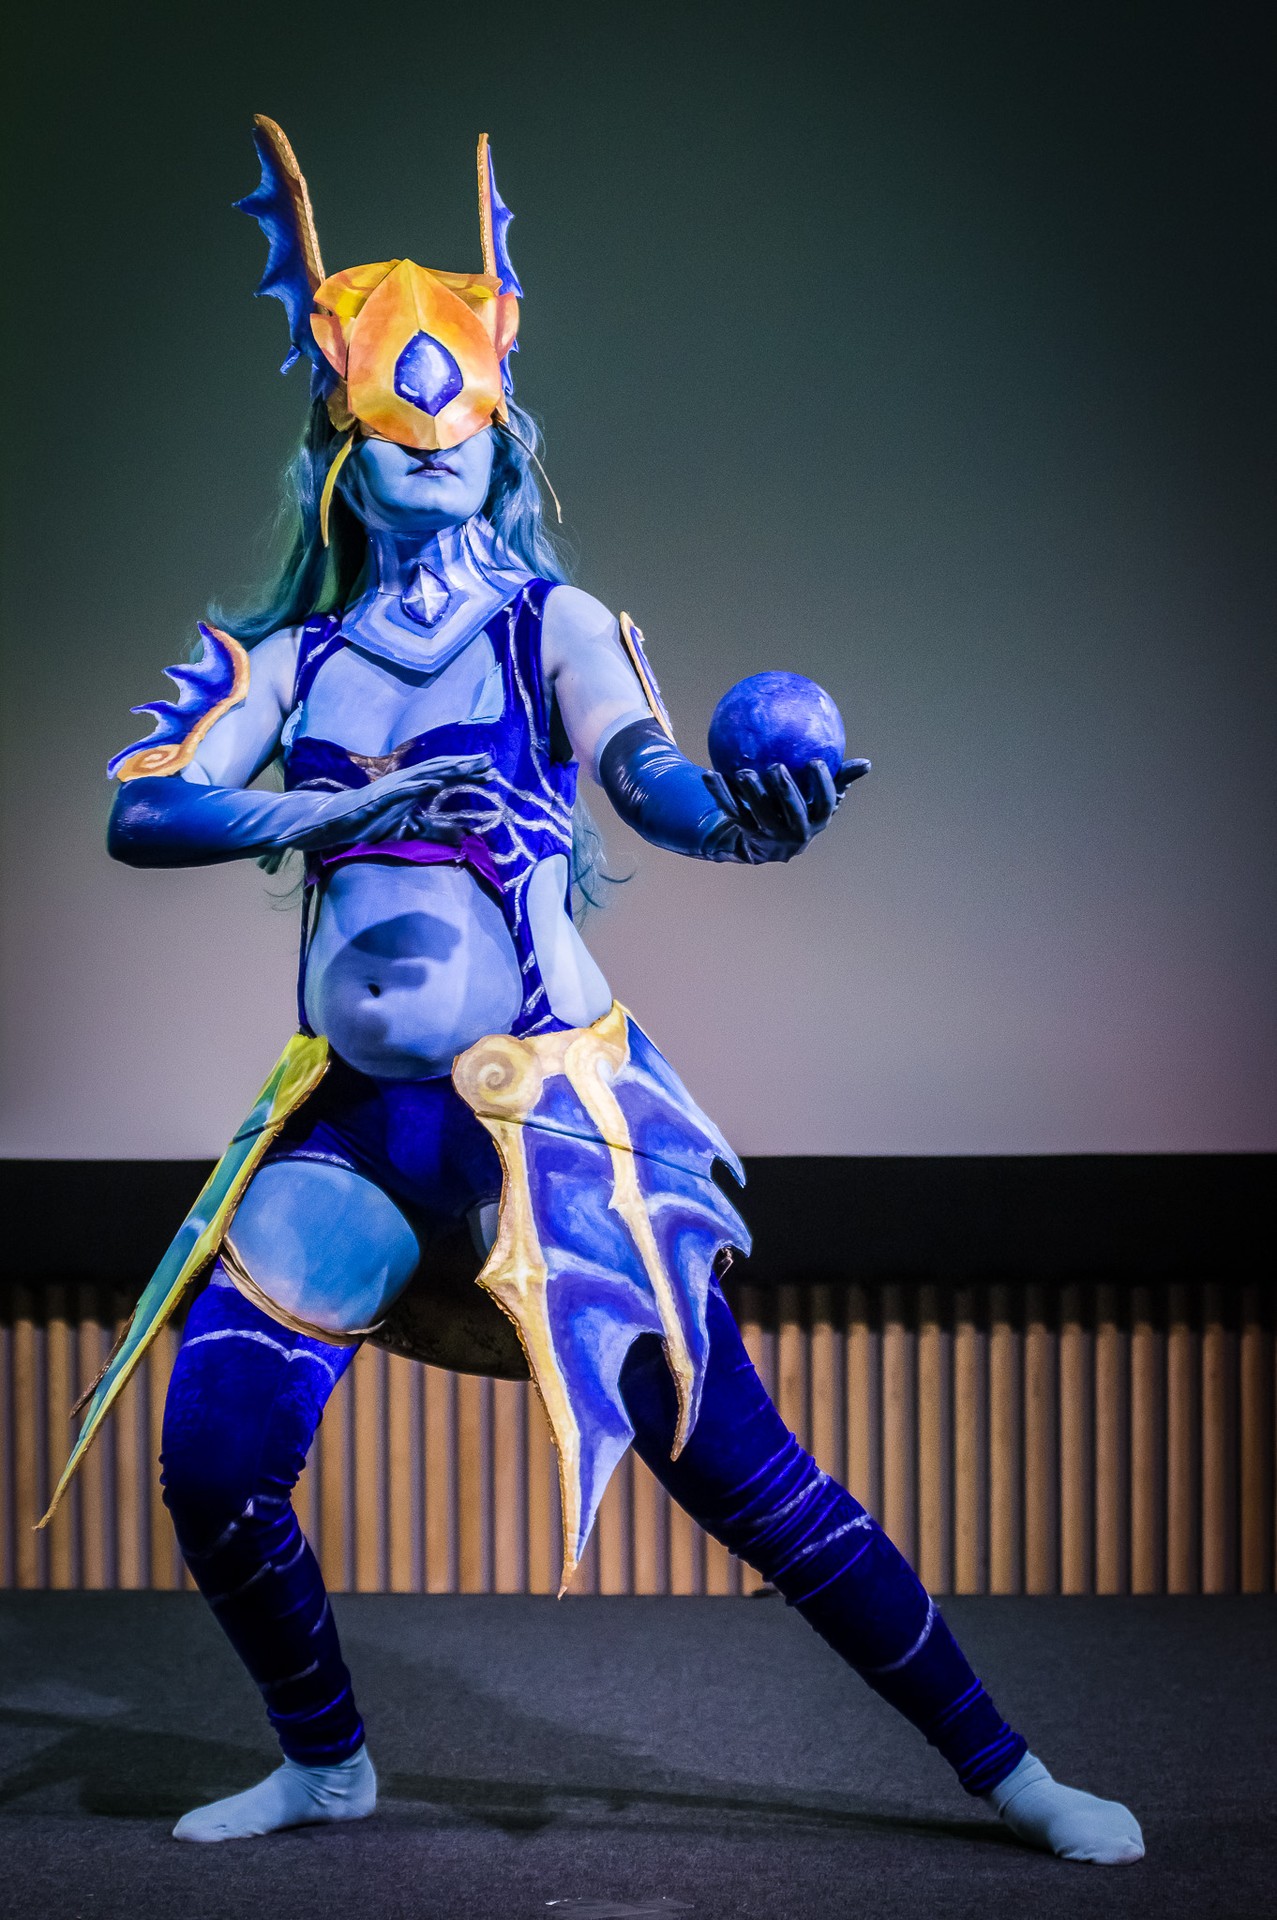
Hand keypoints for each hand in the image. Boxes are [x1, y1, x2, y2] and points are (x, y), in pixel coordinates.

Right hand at [281, 753, 491, 852]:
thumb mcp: (405, 828)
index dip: (466, 774)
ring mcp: (390, 789)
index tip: (490, 772)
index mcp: (411, 788)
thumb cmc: (368, 821)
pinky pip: (400, 792)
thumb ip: (429, 829)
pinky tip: (433, 784)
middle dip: (463, 766)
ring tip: (467, 767)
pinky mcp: (377, 798)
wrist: (333, 822)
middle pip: (438, 770)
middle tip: (488, 762)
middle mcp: (403, 783)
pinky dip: (417, 787)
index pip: (444, 777)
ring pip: (422, 775)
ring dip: (445, 771)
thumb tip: (457, 836)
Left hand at [701, 756, 869, 863]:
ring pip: (759, 815)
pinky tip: (710, 774)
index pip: (824, 804)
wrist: (766, 842)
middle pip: (791, 812)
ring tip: (743, 772)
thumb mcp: (820, 797)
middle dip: (784, 791)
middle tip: (776, 766)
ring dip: (750, 793)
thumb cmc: (800, 808)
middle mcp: (795, 832)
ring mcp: (769, 836)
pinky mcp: (745, 834)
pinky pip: (732, 811)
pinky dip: (720, 794)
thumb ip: (839, 778)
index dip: (822, 785)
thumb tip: (866, 764)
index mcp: (817, 821)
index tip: (815, 761)